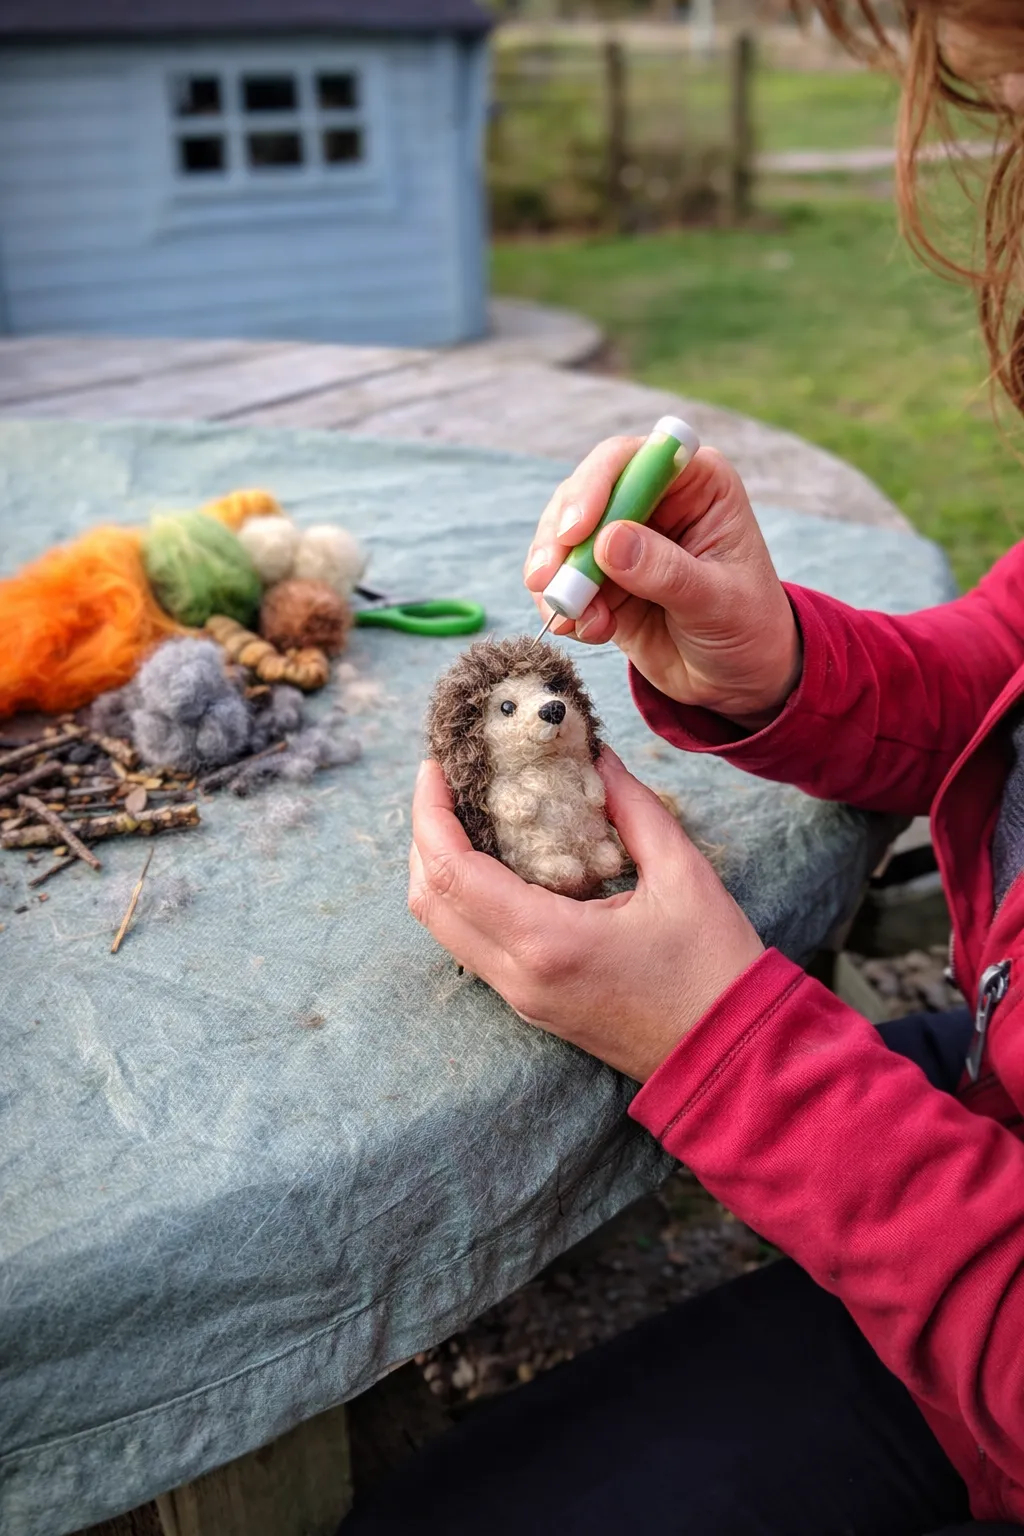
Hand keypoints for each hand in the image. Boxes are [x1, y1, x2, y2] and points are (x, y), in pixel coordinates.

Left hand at [408, 751, 762, 1081]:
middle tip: (447, 781)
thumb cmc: (714, 967)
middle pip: (429, 901)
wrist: (729, 1055)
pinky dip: (466, 896)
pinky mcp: (530, 1004)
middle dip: (424, 834)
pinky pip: (473, 944)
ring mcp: (519, 997)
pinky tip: (496, 858)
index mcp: (547, 942)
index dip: (430, 811)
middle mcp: (518, 976)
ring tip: (467, 811)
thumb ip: (632, 806)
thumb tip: (596, 754)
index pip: (451, 872)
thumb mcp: (683, 873)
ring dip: (440, 866)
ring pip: (444, 926)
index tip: (437, 764)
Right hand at [525, 440, 801, 727]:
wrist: (738, 679)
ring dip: (557, 578)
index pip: (632, 460)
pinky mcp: (602, 578)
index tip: (576, 531)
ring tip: (575, 620)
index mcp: (696, 483)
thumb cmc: (747, 627)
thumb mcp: (717, 601)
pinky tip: (585, 631)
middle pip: (583, 493)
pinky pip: (562, 580)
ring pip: (563, 537)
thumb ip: (666, 571)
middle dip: (560, 539)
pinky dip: (561, 605)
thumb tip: (609, 542)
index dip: (596, 486)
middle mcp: (655, 500)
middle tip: (548, 581)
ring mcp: (624, 539)